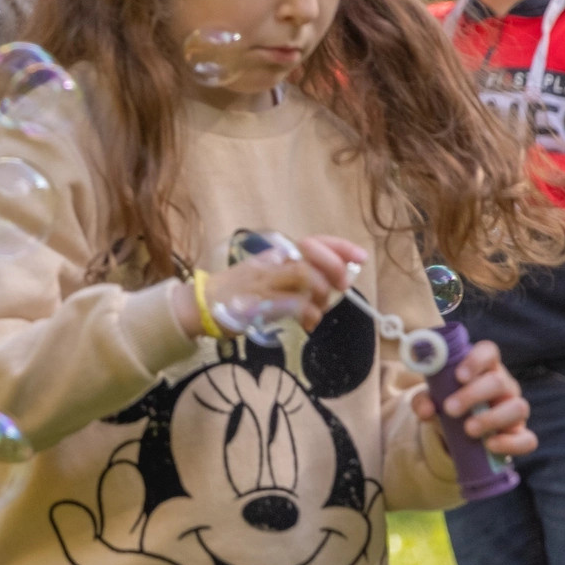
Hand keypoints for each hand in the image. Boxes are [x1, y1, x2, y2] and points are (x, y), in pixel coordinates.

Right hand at [171, 234, 365, 337]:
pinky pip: (292, 304)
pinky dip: (307, 312)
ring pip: (305, 277)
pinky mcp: (258, 303)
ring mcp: (264, 282)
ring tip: (316, 312)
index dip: (340, 247)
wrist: (202, 304)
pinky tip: (308, 322)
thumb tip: (337, 279)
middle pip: (312, 257)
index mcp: (277, 255)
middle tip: (341, 286)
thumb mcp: (270, 276)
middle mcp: (272, 264)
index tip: (361, 256)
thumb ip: (300, 276)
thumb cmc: (240, 292)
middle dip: (334, 269)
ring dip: (320, 294)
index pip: (313, 242)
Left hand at [410, 339, 536, 456]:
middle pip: (499, 381)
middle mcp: (504, 385)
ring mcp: (515, 409)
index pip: (488, 352)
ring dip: (492, 419)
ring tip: (468, 430)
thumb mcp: (432, 400)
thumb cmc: (449, 404)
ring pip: (518, 408)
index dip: (476, 361)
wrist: (459, 432)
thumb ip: (423, 400)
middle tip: (450, 409)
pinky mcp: (520, 434)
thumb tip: (425, 410)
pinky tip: (490, 445)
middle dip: (473, 395)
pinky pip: (527, 439)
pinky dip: (510, 443)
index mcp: (484, 368)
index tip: (459, 376)